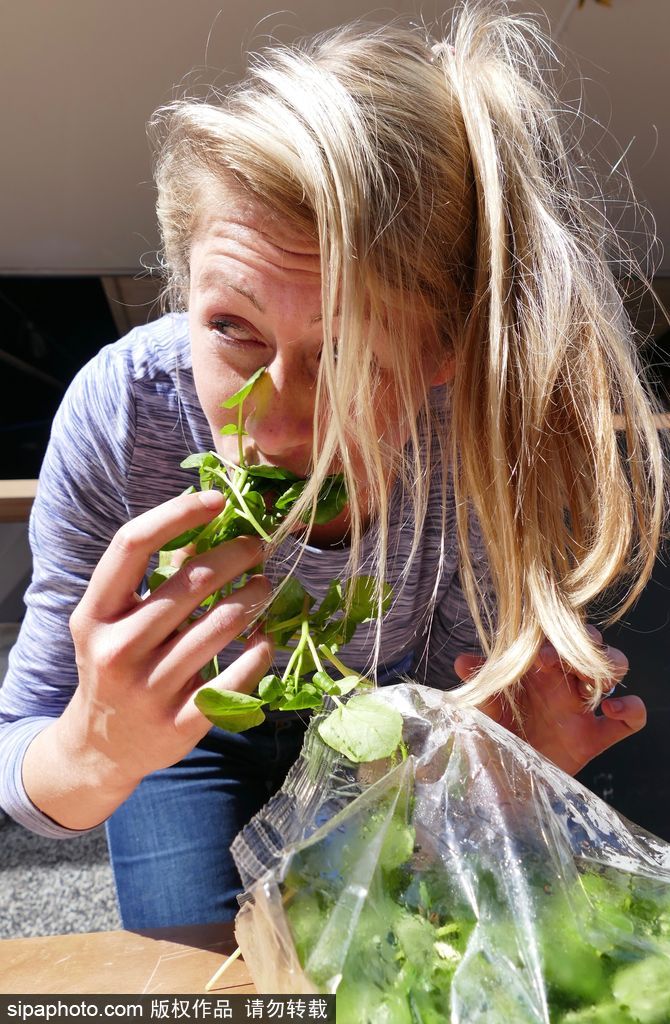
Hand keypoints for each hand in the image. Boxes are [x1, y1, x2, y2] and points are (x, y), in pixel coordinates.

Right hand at [63, 489, 272, 792]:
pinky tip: (266, 636)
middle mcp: (117, 649)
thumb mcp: (117, 620)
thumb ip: (156, 577)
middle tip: (258, 548)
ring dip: (254, 598)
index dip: (178, 514)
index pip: (132, 545)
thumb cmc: (116, 663)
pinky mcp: (180, 724)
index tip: (215, 500)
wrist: (100, 746)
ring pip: (220, 626)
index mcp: (96, 614)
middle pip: (190, 583)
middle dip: (236, 556)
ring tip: (265, 586)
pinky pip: (237, 677)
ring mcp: (148, 689)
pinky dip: (259, 651)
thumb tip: (208, 522)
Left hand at [453, 627, 645, 774]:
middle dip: (584, 642)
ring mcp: (580, 707)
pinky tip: (614, 710)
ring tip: (594, 681)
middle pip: (589, 643)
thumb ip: (479, 687)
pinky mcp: (594, 738)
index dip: (553, 638)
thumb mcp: (480, 711)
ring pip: (614, 668)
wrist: (500, 782)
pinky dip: (633, 709)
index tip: (539, 655)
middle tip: (560, 661)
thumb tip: (463, 661)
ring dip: (610, 665)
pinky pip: (629, 719)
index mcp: (534, 669)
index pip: (554, 637)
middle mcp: (561, 681)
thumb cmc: (490, 737)